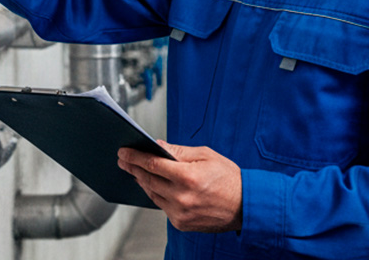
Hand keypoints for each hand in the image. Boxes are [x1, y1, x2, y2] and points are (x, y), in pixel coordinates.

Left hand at [117, 140, 242, 232]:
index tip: (124, 152)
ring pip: (152, 194)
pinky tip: (152, 185)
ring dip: (141, 181)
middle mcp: (181, 197)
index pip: (153, 164)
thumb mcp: (206, 156)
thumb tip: (158, 146)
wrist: (245, 206)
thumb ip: (180, 152)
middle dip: (133, 168)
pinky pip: (162, 206)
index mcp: (188, 177)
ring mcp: (180, 212)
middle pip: (148, 179)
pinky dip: (155, 194)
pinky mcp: (181, 223)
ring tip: (135, 171)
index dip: (135, 157)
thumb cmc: (229, 178)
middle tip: (123, 160)